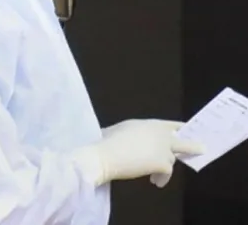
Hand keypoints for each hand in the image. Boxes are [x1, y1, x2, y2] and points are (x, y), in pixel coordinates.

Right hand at [74, 119, 203, 185]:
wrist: (104, 156)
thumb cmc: (105, 141)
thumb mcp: (120, 130)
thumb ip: (133, 133)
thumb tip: (132, 139)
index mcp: (149, 124)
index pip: (172, 125)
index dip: (180, 130)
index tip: (186, 132)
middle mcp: (160, 134)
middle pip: (184, 141)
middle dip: (193, 146)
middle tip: (202, 149)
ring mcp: (163, 149)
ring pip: (171, 159)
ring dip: (164, 166)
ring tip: (154, 174)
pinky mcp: (162, 163)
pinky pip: (167, 173)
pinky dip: (162, 178)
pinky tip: (156, 182)